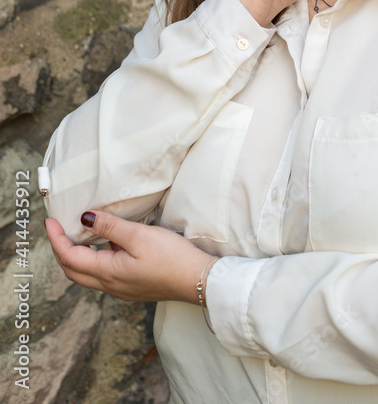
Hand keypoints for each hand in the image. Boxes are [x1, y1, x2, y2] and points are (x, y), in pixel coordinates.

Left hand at [45, 210, 210, 303]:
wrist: (198, 281)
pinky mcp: (133, 287)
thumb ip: (110, 226)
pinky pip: (103, 275)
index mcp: (107, 273)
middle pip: (73, 271)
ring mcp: (121, 289)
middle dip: (61, 250)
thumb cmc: (171, 258)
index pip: (70, 257)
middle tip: (57, 228)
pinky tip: (107, 246)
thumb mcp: (139, 236)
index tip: (49, 220)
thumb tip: (84, 218)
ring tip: (78, 234)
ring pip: (87, 274)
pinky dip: (94, 260)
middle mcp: (110, 286)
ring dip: (77, 256)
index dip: (56, 239)